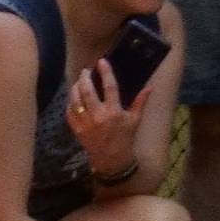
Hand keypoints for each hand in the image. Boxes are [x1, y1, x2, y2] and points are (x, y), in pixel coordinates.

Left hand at [65, 60, 148, 177]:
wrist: (111, 158)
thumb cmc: (125, 137)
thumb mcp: (135, 119)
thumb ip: (140, 101)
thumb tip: (150, 86)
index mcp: (113, 112)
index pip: (109, 87)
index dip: (105, 72)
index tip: (101, 61)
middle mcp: (98, 116)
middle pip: (87, 91)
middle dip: (85, 77)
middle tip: (86, 70)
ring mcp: (85, 123)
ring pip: (75, 100)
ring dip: (75, 88)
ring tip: (78, 81)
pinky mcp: (76, 129)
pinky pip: (69, 112)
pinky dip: (70, 102)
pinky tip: (73, 97)